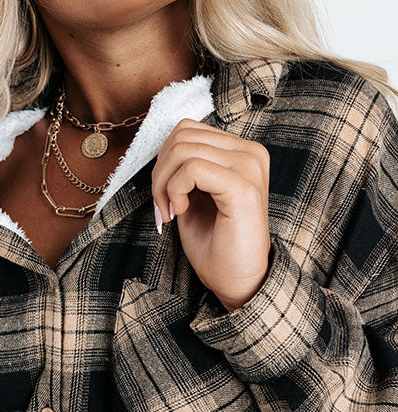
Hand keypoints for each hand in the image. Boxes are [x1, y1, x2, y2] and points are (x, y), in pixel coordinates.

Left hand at [151, 119, 271, 311]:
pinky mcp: (243, 187)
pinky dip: (175, 189)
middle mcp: (251, 153)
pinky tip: (181, 212)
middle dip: (160, 171)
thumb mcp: (194, 197)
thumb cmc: (216, 245)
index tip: (164, 197)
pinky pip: (193, 168)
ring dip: (164, 182)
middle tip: (163, 206)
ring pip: (184, 148)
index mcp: (241, 152)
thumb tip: (163, 150)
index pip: (187, 130)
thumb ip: (184, 168)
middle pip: (182, 135)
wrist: (237, 281)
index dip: (164, 161)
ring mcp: (250, 167)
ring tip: (170, 210)